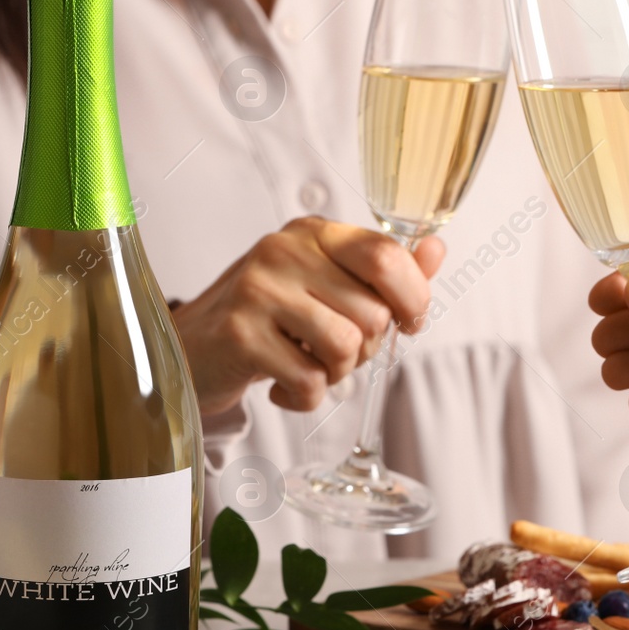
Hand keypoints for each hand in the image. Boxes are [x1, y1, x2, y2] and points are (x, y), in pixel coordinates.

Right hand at [171, 217, 444, 414]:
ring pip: (346, 346)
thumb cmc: (268, 319)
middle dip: (365, 349)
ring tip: (305, 365)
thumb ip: (382, 272)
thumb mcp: (326, 285)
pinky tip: (279, 384)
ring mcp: (259, 289)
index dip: (413, 298)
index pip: (387, 255)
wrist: (192, 350)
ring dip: (335, 374)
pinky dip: (303, 397)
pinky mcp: (241, 334)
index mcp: (313, 232)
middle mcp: (284, 250)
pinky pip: (309, 381)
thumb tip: (436, 250)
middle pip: (373, 313)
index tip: (408, 322)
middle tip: (330, 352)